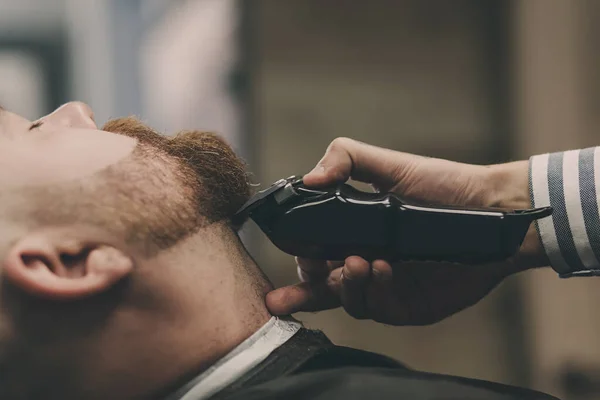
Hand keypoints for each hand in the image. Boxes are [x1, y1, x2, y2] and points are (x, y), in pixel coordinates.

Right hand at [266, 138, 544, 324]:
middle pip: (319, 284)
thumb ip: (346, 159)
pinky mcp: (406, 305)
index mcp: (354, 231)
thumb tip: (309, 179)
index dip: (299, 253)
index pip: (313, 249)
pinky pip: (375, 308)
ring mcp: (384, 286)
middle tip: (315, 266)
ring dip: (342, 283)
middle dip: (305, 286)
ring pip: (343, 299)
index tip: (294, 247)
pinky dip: (372, 290)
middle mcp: (364, 260)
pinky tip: (382, 267)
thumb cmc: (443, 185)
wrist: (492, 210)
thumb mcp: (391, 164)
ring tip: (355, 262)